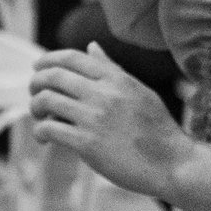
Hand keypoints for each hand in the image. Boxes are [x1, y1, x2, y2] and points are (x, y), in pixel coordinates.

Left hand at [30, 43, 193, 199]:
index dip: (48, 60)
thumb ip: (112, 69)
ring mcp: (94, 118)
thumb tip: (91, 46)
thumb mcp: (140, 91)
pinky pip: (49, 129)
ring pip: (45, 100)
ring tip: (40, 117)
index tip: (38, 68)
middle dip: (35, 83)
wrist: (175, 165)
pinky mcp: (87, 143)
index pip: (71, 57)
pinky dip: (40, 132)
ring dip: (35, 108)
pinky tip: (44, 138)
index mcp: (116, 79)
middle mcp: (103, 94)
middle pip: (52, 76)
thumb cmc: (158, 130)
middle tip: (35, 94)